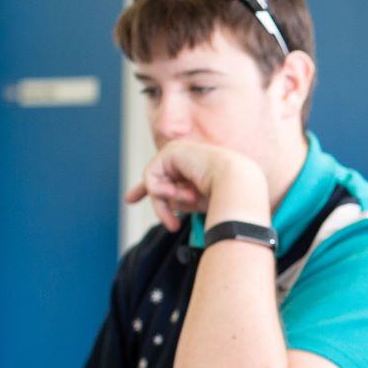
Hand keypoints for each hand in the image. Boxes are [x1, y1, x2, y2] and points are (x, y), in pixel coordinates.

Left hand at [126, 140, 262, 231]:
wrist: (238, 184)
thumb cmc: (227, 197)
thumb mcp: (197, 203)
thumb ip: (178, 200)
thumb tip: (166, 204)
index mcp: (198, 170)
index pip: (168, 178)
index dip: (149, 189)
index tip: (130, 199)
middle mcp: (188, 160)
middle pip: (159, 182)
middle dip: (154, 200)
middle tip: (158, 217)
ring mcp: (179, 153)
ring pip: (156, 184)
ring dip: (169, 199)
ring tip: (190, 200)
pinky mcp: (171, 151)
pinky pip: (152, 177)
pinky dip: (163, 190)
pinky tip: (181, 192)